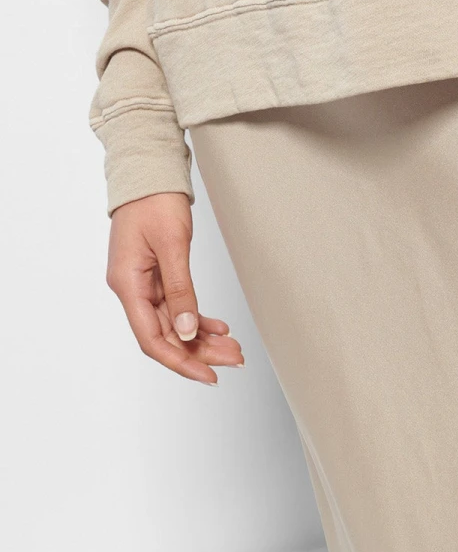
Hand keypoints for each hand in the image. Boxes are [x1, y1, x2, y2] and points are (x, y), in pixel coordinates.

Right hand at [106, 192, 244, 383]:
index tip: (208, 376)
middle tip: (235, 360)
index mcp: (127, 285)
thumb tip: (187, 330)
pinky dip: (199, 320)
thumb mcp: (172, 245)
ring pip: (174, 325)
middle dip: (200, 352)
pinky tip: (220, 328)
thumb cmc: (155, 202)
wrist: (149, 175)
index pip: (152, 339)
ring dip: (203, 339)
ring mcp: (142, 284)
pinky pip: (177, 308)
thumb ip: (180, 290)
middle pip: (166, 336)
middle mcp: (131, 289)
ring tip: (234, 349)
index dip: (180, 362)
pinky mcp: (155, 277)